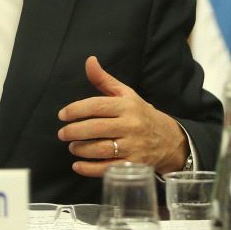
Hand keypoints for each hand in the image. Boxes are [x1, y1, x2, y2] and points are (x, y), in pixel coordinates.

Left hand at [57, 56, 188, 176]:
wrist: (168, 139)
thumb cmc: (140, 114)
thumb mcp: (125, 94)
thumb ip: (104, 79)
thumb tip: (89, 60)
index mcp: (127, 106)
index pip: (97, 106)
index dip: (76, 110)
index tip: (62, 115)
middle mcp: (131, 125)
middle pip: (97, 128)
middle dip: (74, 131)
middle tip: (62, 134)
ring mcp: (133, 147)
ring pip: (101, 149)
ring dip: (81, 149)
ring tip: (73, 147)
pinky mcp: (134, 165)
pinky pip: (108, 168)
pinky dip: (89, 169)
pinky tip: (78, 165)